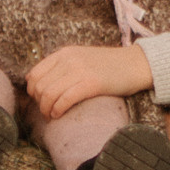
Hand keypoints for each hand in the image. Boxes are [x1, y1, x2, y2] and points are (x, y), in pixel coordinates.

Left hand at [26, 42, 154, 121]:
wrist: (136, 64)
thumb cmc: (110, 67)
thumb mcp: (82, 59)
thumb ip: (64, 68)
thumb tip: (44, 87)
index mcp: (64, 53)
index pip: (34, 74)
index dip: (33, 92)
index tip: (41, 101)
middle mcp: (68, 60)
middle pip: (39, 86)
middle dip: (39, 103)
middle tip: (47, 112)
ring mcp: (79, 70)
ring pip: (49, 94)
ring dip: (46, 110)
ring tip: (52, 116)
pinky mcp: (91, 83)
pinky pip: (64, 99)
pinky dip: (58, 110)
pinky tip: (59, 115)